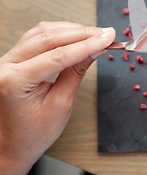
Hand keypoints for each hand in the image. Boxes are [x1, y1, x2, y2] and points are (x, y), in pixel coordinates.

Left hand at [0, 22, 114, 174]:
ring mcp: (7, 60)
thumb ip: (77, 73)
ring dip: (72, 30)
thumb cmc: (33, 132)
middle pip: (49, 38)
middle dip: (83, 34)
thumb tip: (95, 50)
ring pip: (43, 32)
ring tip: (97, 34)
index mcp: (14, 81)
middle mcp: (5, 66)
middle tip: (107, 34)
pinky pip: (37, 36)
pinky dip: (60, 33)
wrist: (13, 143)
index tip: (108, 38)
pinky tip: (77, 35)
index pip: (58, 55)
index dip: (87, 45)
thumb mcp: (61, 104)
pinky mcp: (13, 58)